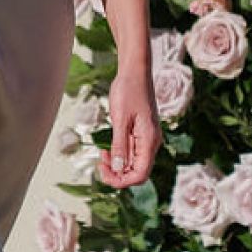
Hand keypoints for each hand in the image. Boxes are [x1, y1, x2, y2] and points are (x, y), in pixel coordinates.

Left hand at [96, 70, 159, 188]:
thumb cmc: (128, 90)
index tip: (104, 172)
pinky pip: (132, 152)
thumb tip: (118, 169)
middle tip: (100, 164)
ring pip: (134, 164)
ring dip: (118, 165)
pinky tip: (107, 149)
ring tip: (102, 155)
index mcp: (149, 140)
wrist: (134, 71)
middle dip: (118, 174)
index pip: (140, 174)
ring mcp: (147, 138)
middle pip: (138, 172)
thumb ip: (120, 145)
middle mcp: (151, 142)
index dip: (122, 180)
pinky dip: (120, 155)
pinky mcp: (141, 133)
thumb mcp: (120, 119)